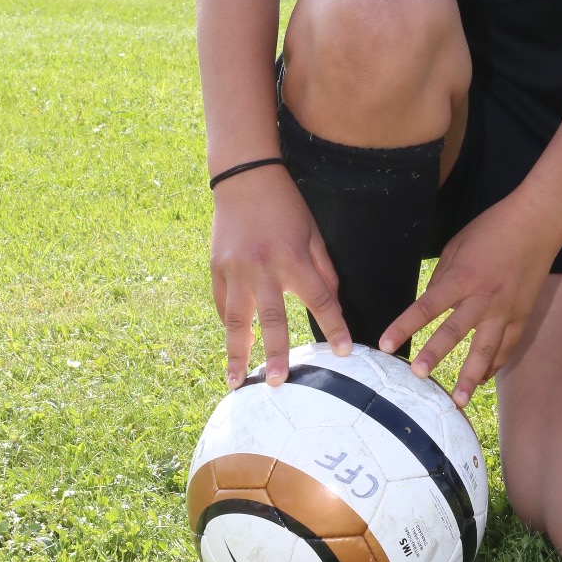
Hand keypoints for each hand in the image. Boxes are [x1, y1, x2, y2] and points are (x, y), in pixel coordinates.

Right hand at [210, 165, 350, 388]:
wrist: (244, 177)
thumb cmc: (286, 204)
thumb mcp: (313, 232)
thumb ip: (324, 269)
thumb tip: (334, 303)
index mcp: (293, 258)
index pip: (320, 300)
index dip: (334, 327)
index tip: (343, 352)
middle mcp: (263, 267)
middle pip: (272, 319)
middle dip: (277, 354)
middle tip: (279, 383)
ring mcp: (235, 269)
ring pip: (236, 320)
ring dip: (237, 353)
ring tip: (237, 382)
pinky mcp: (217, 268)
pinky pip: (222, 304)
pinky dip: (228, 326)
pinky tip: (233, 347)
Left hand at [380, 191, 561, 407]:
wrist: (537, 223)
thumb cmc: (492, 228)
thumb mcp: (457, 245)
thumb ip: (442, 277)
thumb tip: (431, 302)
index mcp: (462, 277)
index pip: (426, 306)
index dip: (404, 326)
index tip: (385, 344)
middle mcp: (483, 297)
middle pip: (454, 333)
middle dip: (434, 356)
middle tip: (417, 377)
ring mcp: (505, 310)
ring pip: (485, 350)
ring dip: (470, 377)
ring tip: (458, 400)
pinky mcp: (522, 315)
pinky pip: (507, 347)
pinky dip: (494, 365)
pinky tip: (482, 379)